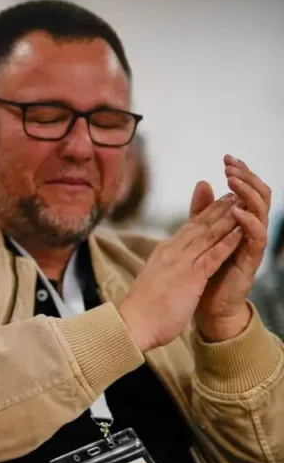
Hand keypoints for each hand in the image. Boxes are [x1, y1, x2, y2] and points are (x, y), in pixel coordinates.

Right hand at [118, 191, 242, 351]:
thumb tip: (167, 269)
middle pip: (199, 226)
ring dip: (227, 218)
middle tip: (233, 193)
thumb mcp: (153, 282)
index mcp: (162, 254)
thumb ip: (163, 270)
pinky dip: (228, 242)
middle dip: (217, 209)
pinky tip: (241, 231)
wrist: (131, 324)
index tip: (216, 203)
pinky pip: (213, 255)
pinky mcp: (190, 276)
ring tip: (242, 203)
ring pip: (208, 235)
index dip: (203, 214)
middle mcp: (171, 252)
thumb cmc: (141, 309)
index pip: (186, 229)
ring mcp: (181, 263)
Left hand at [194, 155, 271, 340]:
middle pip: (259, 196)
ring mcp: (252, 245)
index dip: (241, 173)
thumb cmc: (205, 270)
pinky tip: (237, 211)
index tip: (227, 157)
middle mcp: (250, 231)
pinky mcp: (251, 260)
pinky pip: (256, 237)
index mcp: (240, 222)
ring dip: (247, 194)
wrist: (205, 305)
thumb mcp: (201, 235)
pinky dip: (247, 222)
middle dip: (247, 178)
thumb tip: (203, 182)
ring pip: (261, 212)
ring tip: (233, 180)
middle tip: (231, 165)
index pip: (246, 191)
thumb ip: (203, 211)